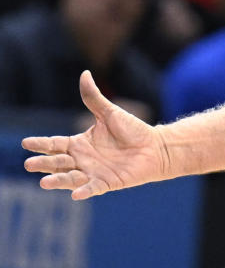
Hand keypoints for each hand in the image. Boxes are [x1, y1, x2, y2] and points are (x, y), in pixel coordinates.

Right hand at [22, 70, 168, 199]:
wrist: (155, 147)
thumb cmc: (132, 130)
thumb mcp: (109, 113)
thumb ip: (94, 97)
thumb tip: (85, 73)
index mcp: (79, 144)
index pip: (54, 144)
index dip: (40, 144)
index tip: (26, 143)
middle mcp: (82, 160)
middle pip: (58, 162)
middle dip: (44, 164)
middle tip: (29, 164)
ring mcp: (94, 173)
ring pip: (70, 178)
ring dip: (58, 180)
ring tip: (43, 182)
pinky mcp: (108, 183)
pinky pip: (93, 188)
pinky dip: (84, 191)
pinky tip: (76, 194)